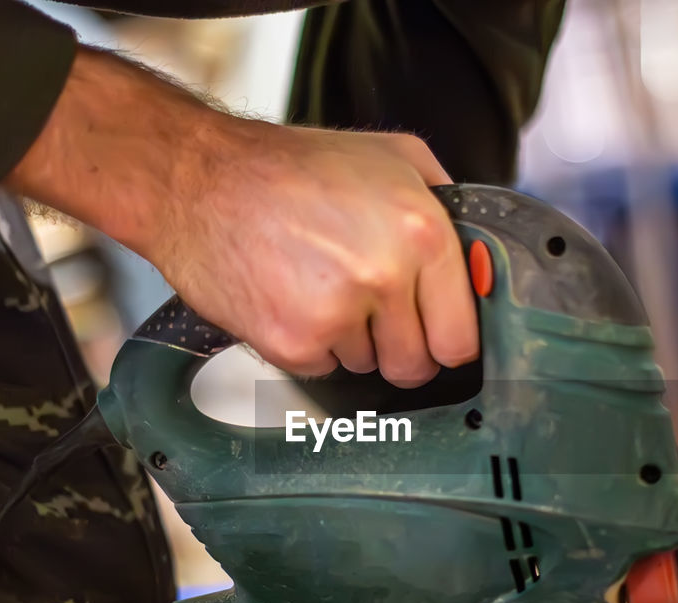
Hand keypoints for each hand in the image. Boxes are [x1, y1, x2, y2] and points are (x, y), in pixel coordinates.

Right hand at [7, 48, 476, 387]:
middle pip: (418, 364)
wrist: (197, 180)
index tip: (436, 334)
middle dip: (400, 345)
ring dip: (351, 340)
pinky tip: (290, 297)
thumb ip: (447, 205)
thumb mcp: (393, 157)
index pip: (462, 336)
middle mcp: (384, 276)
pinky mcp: (292, 343)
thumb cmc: (290, 167)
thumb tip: (480, 258)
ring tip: (318, 283)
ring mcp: (337, 314)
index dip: (448, 338)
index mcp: (420, 232)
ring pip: (368, 367)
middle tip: (370, 308)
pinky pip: (323, 370)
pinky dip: (310, 345)